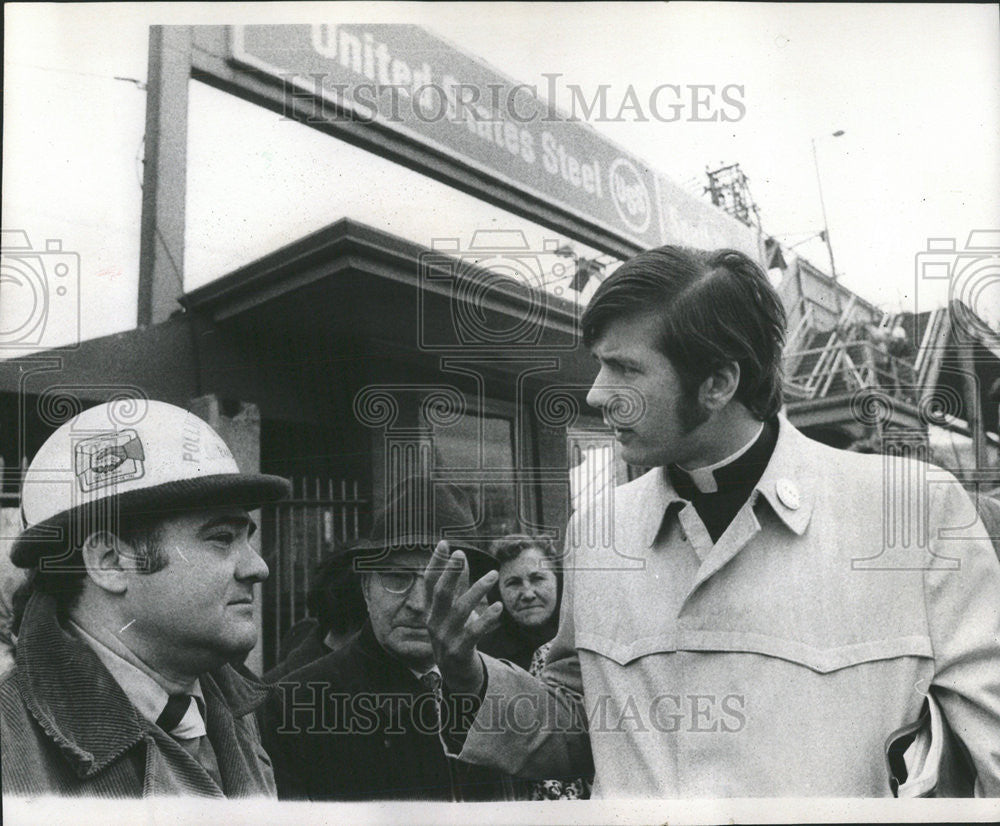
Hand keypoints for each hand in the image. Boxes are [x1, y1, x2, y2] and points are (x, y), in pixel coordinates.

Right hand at [424, 540, 502, 693]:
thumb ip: (458, 586)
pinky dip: (486, 619)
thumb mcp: (454, 611)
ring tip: (493, 574)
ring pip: (460, 610)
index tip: (443, 543)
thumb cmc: (457, 636)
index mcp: (432, 611)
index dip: (436, 563)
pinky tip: (498, 607)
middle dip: (450, 572)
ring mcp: (445, 638)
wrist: (457, 675)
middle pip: (440, 593)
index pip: (429, 583)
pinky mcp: (459, 651)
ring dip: (477, 590)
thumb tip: (462, 558)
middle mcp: (435, 623)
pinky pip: (473, 632)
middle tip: (461, 553)